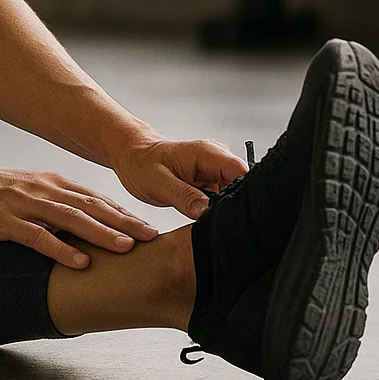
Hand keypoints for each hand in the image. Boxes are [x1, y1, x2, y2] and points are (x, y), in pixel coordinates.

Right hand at [0, 161, 159, 267]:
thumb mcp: (26, 190)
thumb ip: (53, 202)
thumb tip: (82, 221)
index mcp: (49, 182)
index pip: (94, 197)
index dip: (122, 212)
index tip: (148, 227)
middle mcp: (42, 190)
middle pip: (90, 206)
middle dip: (123, 222)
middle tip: (151, 237)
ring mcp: (23, 204)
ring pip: (70, 218)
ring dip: (100, 233)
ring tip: (126, 247)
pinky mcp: (5, 221)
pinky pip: (38, 236)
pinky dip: (61, 248)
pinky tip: (80, 261)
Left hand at [112, 137, 249, 220]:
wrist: (133, 156)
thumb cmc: (141, 164)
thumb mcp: (158, 183)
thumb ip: (184, 197)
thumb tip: (207, 212)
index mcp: (207, 153)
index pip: (241, 172)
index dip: (246, 194)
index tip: (237, 216)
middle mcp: (216, 160)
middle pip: (244, 186)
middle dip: (237, 207)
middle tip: (222, 226)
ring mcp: (216, 172)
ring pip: (236, 196)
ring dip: (228, 211)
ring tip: (212, 223)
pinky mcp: (212, 184)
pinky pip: (224, 200)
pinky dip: (219, 212)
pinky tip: (210, 221)